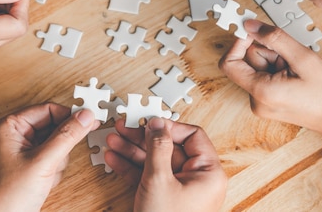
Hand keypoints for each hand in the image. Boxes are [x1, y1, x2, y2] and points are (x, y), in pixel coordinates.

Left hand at [0, 103, 98, 211]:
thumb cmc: (7, 197)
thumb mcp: (43, 162)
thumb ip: (66, 136)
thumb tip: (85, 116)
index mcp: (9, 126)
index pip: (47, 109)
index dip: (69, 115)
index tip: (89, 120)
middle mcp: (14, 135)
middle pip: (53, 126)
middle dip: (60, 146)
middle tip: (60, 157)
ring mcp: (21, 152)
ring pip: (55, 144)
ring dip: (57, 160)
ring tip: (47, 175)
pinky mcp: (28, 166)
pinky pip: (51, 158)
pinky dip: (54, 170)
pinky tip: (45, 182)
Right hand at [105, 117, 226, 211]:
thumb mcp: (160, 180)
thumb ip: (157, 148)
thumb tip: (157, 123)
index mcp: (208, 172)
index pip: (193, 136)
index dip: (169, 127)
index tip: (147, 122)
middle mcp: (196, 180)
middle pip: (170, 148)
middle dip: (143, 138)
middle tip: (123, 127)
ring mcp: (179, 190)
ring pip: (156, 161)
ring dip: (132, 150)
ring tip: (113, 140)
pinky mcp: (164, 200)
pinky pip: (149, 176)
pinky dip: (132, 167)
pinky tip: (114, 158)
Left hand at [219, 19, 321, 138]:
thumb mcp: (303, 57)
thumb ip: (273, 38)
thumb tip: (249, 25)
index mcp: (260, 92)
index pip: (229, 63)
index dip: (239, 43)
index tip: (254, 32)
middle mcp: (257, 101)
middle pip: (247, 62)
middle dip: (268, 52)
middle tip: (292, 58)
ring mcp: (263, 104)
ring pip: (258, 67)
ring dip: (276, 60)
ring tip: (298, 70)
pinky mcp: (270, 103)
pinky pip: (266, 76)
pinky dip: (279, 69)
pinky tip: (297, 76)